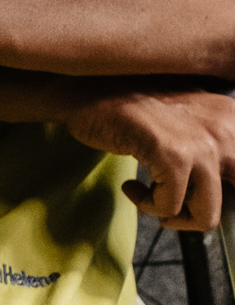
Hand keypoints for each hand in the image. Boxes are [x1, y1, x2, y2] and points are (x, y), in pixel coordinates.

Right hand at [65, 87, 234, 230]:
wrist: (85, 90)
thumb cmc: (126, 105)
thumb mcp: (182, 117)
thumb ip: (206, 144)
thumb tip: (214, 188)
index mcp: (230, 117)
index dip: (220, 195)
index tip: (191, 198)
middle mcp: (225, 127)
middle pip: (233, 200)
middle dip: (199, 212)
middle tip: (172, 203)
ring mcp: (202, 142)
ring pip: (207, 214)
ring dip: (172, 214)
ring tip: (149, 196)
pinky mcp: (173, 155)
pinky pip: (168, 207)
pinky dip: (146, 205)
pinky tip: (131, 186)